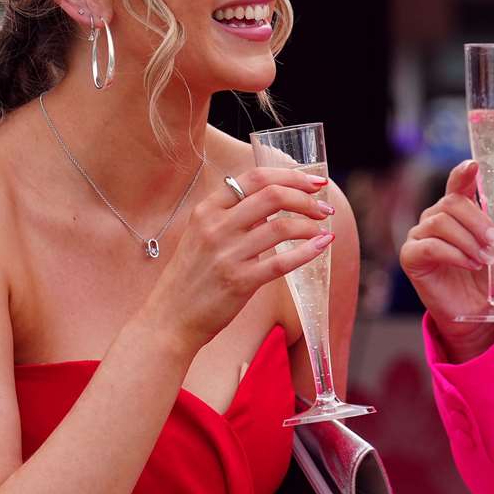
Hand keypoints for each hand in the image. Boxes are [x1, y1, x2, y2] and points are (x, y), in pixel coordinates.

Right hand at [145, 167, 333, 350]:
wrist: (170, 318)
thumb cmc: (191, 276)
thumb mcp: (202, 234)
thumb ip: (233, 215)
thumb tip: (277, 199)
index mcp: (207, 209)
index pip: (255, 177)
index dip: (291, 175)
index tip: (314, 182)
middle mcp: (216, 227)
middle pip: (272, 195)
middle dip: (306, 198)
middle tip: (324, 207)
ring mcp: (227, 254)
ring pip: (281, 227)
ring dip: (310, 225)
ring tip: (322, 229)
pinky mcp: (239, 282)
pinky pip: (282, 262)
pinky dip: (308, 251)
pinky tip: (321, 246)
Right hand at [399, 160, 493, 361]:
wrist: (480, 312)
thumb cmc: (491, 276)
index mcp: (459, 211)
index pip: (458, 183)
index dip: (463, 172)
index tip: (474, 166)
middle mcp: (436, 218)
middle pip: (451, 203)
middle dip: (478, 221)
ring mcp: (420, 236)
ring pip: (441, 223)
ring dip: (469, 241)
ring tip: (484, 260)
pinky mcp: (411, 256)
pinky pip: (431, 246)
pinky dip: (455, 254)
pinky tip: (470, 265)